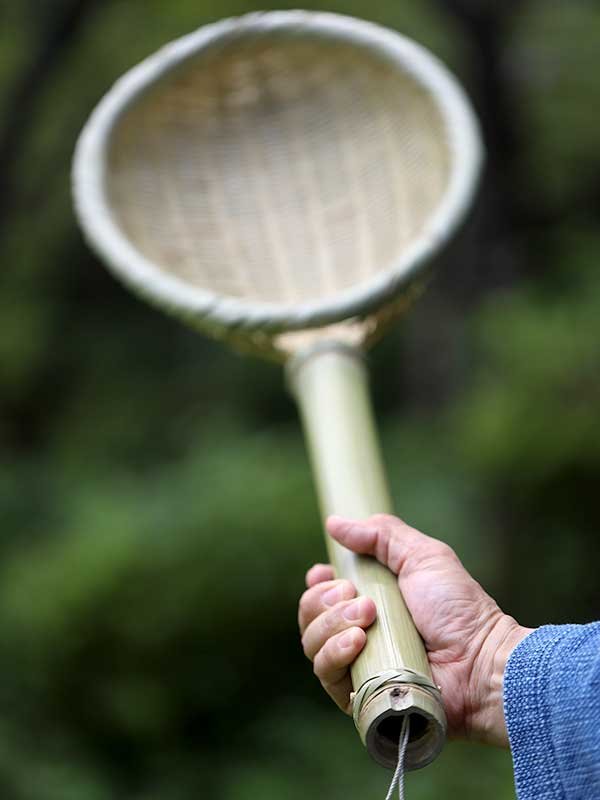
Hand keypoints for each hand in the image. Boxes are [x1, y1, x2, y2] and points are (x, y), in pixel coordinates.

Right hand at [298, 514, 532, 745]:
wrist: (479, 660)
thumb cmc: (458, 609)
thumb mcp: (422, 557)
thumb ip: (381, 535)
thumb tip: (334, 523)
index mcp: (369, 602)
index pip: (321, 595)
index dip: (316, 584)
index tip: (323, 573)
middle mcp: (358, 635)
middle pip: (310, 615)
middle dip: (325, 600)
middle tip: (360, 598)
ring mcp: (357, 667)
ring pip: (312, 643)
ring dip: (331, 624)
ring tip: (367, 617)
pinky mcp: (359, 696)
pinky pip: (326, 674)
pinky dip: (334, 652)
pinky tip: (358, 641)